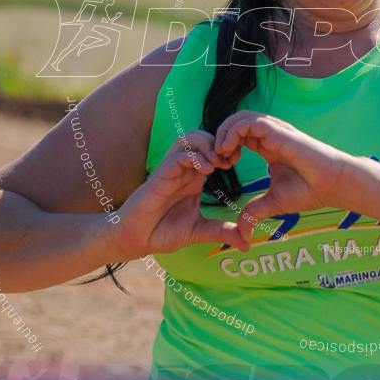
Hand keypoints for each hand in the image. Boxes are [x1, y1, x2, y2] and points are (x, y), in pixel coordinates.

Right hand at [110, 130, 249, 259]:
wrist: (134, 241)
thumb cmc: (162, 232)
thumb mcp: (199, 231)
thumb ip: (222, 232)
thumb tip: (245, 244)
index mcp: (193, 178)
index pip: (210, 148)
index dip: (226, 150)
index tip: (236, 162)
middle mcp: (183, 170)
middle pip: (201, 135)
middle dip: (219, 142)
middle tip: (229, 161)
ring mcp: (171, 171)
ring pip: (188, 139)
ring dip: (207, 145)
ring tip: (217, 164)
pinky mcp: (160, 177)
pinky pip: (177, 156)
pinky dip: (194, 157)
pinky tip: (206, 170)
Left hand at [214, 111, 354, 242]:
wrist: (332, 185)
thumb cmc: (310, 190)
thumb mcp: (273, 203)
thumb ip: (254, 213)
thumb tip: (242, 235)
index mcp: (268, 147)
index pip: (239, 135)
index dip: (225, 147)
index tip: (221, 167)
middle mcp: (270, 135)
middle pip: (236, 122)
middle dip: (220, 137)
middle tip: (217, 160)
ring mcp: (275, 131)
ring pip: (241, 118)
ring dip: (225, 133)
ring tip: (221, 154)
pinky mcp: (279, 131)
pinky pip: (250, 122)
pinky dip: (234, 132)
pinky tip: (230, 151)